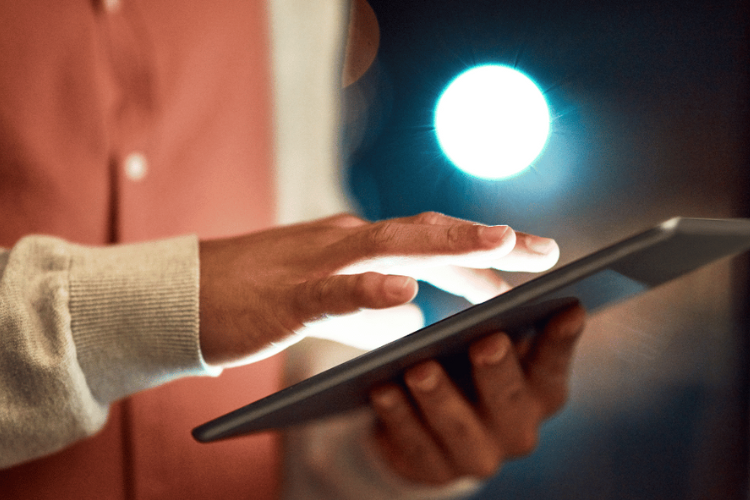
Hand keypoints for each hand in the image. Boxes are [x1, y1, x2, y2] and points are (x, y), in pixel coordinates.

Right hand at [198, 212, 558, 365]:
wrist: (181, 297)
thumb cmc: (255, 299)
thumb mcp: (325, 301)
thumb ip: (370, 307)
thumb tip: (413, 318)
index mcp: (356, 248)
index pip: (431, 242)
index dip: (485, 247)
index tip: (535, 253)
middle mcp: (344, 245)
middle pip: (426, 235)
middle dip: (488, 240)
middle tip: (546, 250)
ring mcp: (315, 266)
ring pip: (389, 249)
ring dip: (447, 244)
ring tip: (500, 244)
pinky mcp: (283, 298)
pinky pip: (330, 292)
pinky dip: (367, 290)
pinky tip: (404, 293)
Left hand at [369, 304, 584, 484]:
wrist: (428, 427)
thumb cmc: (466, 368)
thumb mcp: (488, 345)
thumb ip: (502, 322)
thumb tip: (507, 283)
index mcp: (540, 392)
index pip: (554, 364)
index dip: (562, 339)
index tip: (568, 307)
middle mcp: (517, 429)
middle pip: (509, 399)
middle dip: (497, 370)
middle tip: (487, 341)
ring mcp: (476, 456)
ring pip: (458, 426)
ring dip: (439, 396)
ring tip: (420, 368)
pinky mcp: (433, 471)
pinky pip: (413, 444)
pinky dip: (397, 416)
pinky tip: (381, 390)